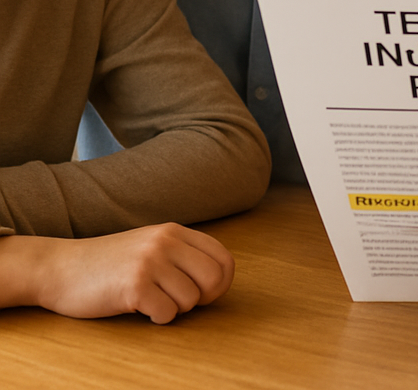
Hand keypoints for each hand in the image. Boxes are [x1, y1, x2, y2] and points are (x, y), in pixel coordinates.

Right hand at [0, 224, 234, 323]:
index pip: (223, 258)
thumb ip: (182, 254)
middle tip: (179, 302)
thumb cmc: (109, 264)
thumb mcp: (151, 245)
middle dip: (203, 299)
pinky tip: (140, 309)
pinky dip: (157, 318)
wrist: (60, 268)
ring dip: (174, 309)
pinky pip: (167, 313)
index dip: (222, 282)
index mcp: (174, 231)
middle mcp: (166, 242)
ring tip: (152, 300)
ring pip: (191, 300)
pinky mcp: (134, 286)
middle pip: (214, 278)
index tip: (205, 293)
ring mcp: (150, 262)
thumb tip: (220, 278)